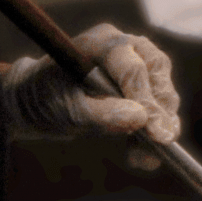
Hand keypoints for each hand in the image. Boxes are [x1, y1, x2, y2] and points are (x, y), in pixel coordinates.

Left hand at [2, 24, 179, 144]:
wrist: (38, 103)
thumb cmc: (46, 98)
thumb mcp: (67, 110)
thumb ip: (101, 114)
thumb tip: (140, 119)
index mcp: (101, 42)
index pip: (133, 69)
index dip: (147, 101)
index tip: (155, 132)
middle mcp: (124, 46)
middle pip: (157, 72)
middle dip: (161, 110)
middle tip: (161, 141)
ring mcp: (136, 61)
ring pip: (163, 90)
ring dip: (161, 125)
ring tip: (145, 158)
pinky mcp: (141, 84)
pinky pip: (159, 105)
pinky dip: (155, 131)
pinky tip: (144, 156)